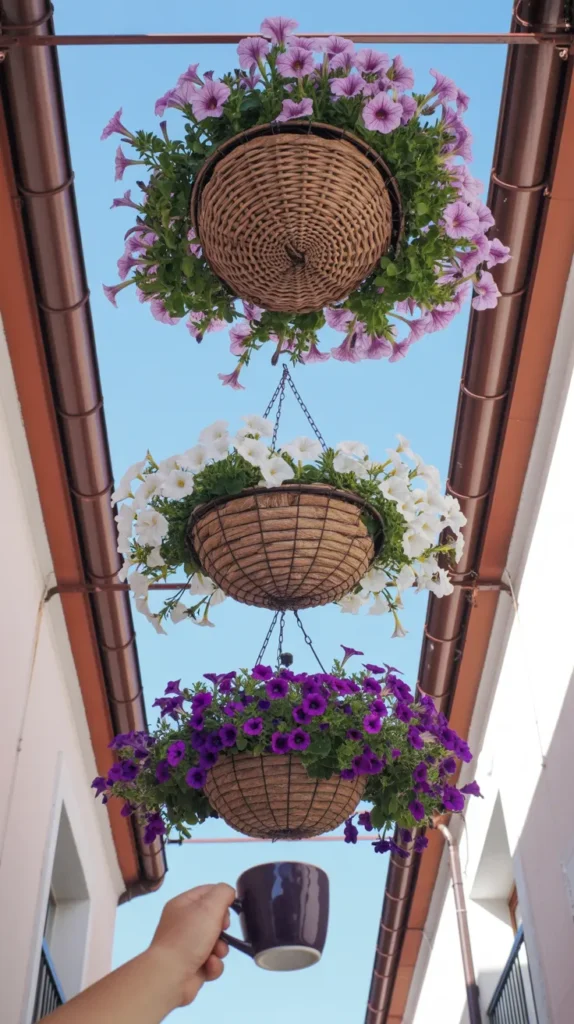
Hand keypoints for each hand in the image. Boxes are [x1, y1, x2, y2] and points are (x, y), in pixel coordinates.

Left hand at [149, 883, 234, 1006]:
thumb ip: (223, 893)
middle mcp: (183, 924)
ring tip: (215, 953)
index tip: (231, 907)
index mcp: (182, 904)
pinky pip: (212, 962)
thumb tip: (229, 894)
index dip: (222, 898)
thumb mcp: (209, 906)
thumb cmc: (189, 936)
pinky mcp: (192, 967)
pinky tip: (208, 966)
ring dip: (220, 948)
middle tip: (222, 929)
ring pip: (216, 942)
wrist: (169, 976)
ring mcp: (187, 947)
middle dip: (222, 926)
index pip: (207, 892)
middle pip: (214, 918)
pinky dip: (213, 965)